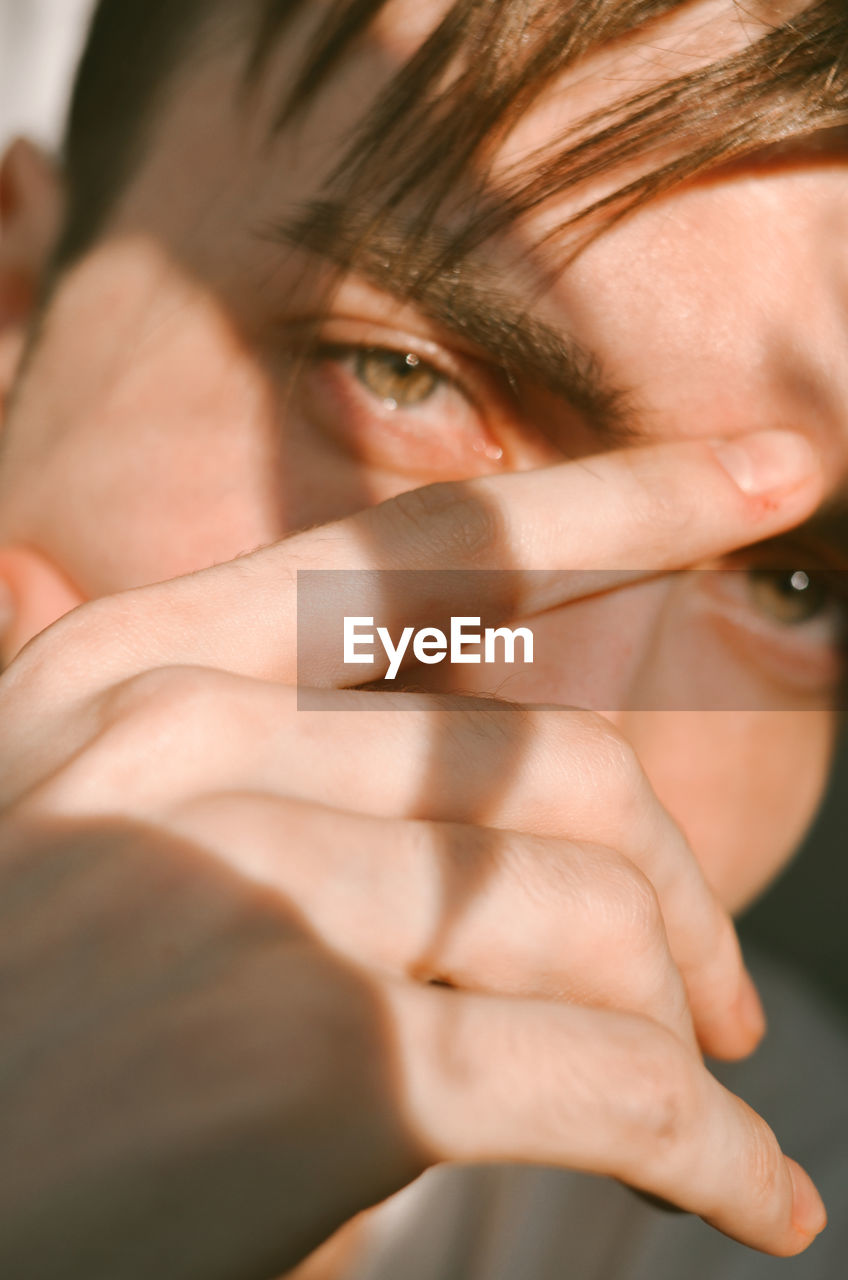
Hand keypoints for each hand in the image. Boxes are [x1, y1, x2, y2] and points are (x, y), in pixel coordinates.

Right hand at [0, 433, 827, 1274]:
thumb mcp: (30, 817)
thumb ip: (98, 706)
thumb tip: (23, 562)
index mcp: (136, 667)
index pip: (431, 553)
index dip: (624, 499)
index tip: (779, 469)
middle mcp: (189, 742)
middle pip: (554, 763)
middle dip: (676, 886)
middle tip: (720, 995)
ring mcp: (261, 889)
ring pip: (591, 915)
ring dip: (673, 1029)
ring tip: (694, 1108)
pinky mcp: (325, 1061)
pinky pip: (608, 1085)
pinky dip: (709, 1150)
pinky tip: (748, 1196)